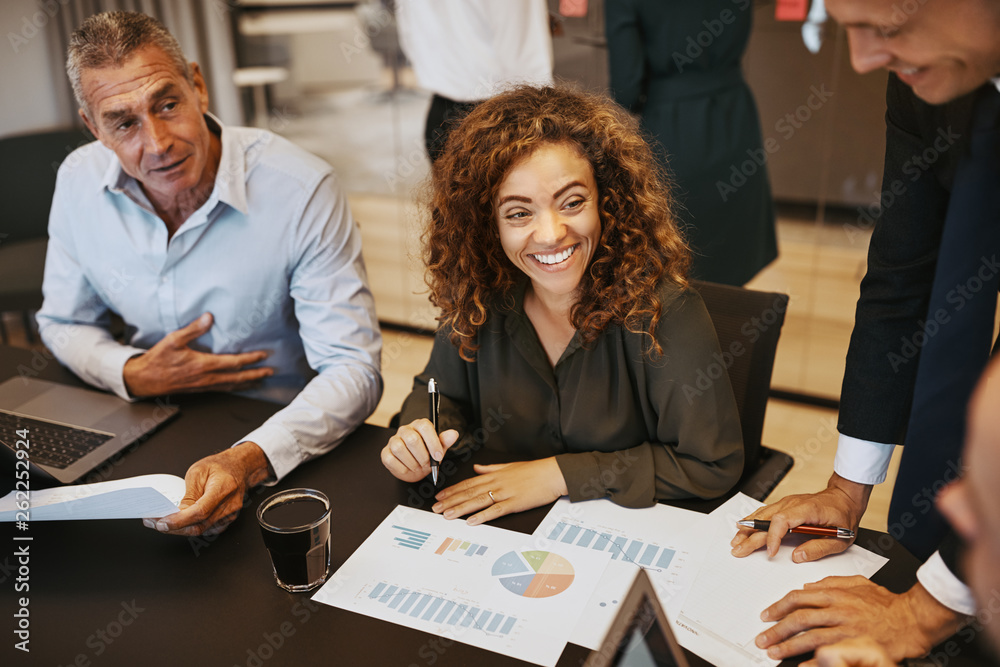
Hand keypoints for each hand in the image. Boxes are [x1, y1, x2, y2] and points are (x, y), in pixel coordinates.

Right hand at [123, 313, 272, 396]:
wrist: (145, 379)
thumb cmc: (158, 359)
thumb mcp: (173, 340)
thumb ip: (193, 329)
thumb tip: (208, 317)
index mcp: (203, 365)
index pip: (234, 363)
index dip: (251, 359)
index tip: (264, 356)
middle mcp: (207, 378)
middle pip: (237, 378)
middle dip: (256, 375)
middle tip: (270, 372)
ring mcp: (204, 385)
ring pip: (231, 386)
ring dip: (248, 383)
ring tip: (261, 381)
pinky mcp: (200, 389)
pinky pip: (222, 389)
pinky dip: (235, 388)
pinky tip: (239, 386)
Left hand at [144, 442, 270, 535]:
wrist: (239, 467)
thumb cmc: (220, 466)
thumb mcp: (198, 471)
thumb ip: (189, 493)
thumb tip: (178, 512)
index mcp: (223, 488)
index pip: (200, 512)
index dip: (180, 521)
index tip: (162, 523)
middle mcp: (230, 504)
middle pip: (200, 525)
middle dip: (175, 528)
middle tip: (155, 524)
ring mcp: (230, 514)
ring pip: (201, 530)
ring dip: (181, 529)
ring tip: (164, 522)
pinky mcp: (227, 520)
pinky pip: (206, 529)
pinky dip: (191, 528)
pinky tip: (180, 523)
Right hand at [381, 419, 459, 482]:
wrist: (415, 468)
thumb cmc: (427, 456)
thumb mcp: (439, 449)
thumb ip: (445, 441)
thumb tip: (454, 434)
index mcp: (419, 425)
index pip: (425, 426)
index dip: (433, 442)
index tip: (438, 456)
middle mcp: (405, 430)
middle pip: (412, 439)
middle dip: (422, 456)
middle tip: (427, 464)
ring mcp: (393, 441)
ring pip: (400, 449)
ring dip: (412, 463)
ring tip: (418, 467)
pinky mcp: (385, 453)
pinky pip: (391, 459)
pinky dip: (402, 468)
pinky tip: (408, 469)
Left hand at [432, 458, 568, 524]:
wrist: (553, 473)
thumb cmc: (534, 471)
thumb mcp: (509, 466)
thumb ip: (490, 468)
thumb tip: (477, 467)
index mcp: (494, 475)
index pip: (468, 483)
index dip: (452, 490)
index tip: (440, 496)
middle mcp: (496, 483)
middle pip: (469, 493)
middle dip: (450, 501)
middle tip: (436, 508)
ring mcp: (505, 493)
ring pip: (478, 501)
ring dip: (461, 509)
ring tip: (447, 515)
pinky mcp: (515, 503)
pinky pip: (495, 510)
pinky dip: (483, 516)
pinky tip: (472, 521)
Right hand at [731, 473, 870, 561]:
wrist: (844, 498)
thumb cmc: (844, 517)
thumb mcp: (841, 539)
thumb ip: (819, 548)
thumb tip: (797, 557)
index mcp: (808, 510)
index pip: (782, 520)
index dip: (773, 537)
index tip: (771, 552)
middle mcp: (793, 504)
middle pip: (766, 519)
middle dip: (750, 536)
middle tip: (739, 550)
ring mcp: (787, 503)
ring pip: (762, 514)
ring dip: (747, 528)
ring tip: (736, 541)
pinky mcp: (785, 505)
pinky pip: (765, 512)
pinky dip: (753, 520)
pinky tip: (743, 526)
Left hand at [755, 577, 963, 661]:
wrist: (912, 619)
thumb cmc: (887, 604)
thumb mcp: (858, 583)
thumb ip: (830, 583)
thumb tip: (806, 588)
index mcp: (836, 595)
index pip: (798, 598)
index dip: (778, 607)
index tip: (766, 616)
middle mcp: (838, 611)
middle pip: (799, 619)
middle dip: (777, 630)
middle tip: (763, 638)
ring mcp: (847, 631)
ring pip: (810, 638)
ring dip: (789, 647)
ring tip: (774, 653)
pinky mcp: (856, 647)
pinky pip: (830, 656)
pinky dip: (814, 663)